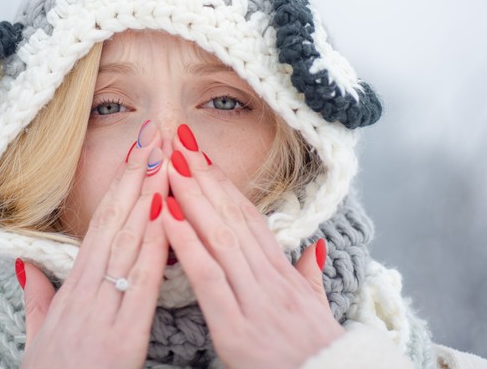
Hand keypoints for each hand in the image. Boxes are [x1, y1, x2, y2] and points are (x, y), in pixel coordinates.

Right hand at [19, 124, 168, 368]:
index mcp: (71, 291)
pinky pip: (141, 284)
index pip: (101, 225)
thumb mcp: (36, 336)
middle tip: (154, 134)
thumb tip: (23, 263)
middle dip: (136, 175)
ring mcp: (103, 312)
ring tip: (163, 157)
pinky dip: (153, 247)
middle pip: (115, 223)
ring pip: (128, 243)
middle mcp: (86, 293)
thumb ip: (35, 297)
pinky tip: (164, 214)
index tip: (137, 151)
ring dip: (148, 196)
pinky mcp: (122, 338)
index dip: (120, 186)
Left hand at [161, 125, 343, 368]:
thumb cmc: (319, 355)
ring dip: (192, 197)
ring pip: (220, 238)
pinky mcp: (236, 328)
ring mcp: (254, 301)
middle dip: (204, 176)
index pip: (249, 219)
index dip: (224, 184)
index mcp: (283, 275)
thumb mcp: (317, 311)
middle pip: (232, 217)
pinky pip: (208, 278)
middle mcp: (270, 280)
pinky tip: (166, 215)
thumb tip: (315, 249)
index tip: (201, 154)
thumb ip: (310, 278)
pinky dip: (186, 244)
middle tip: (179, 139)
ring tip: (169, 163)